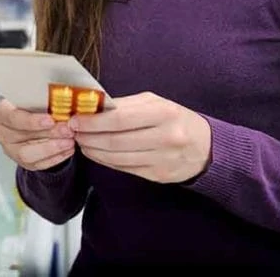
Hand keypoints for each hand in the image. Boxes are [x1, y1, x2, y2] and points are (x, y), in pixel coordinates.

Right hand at [0, 99, 75, 170]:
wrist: (33, 121)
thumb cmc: (32, 106)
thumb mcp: (34, 98)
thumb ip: (42, 101)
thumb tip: (61, 103)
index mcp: (0, 113)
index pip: (12, 117)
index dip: (31, 121)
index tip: (50, 120)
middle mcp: (1, 132)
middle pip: (22, 136)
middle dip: (48, 133)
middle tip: (67, 129)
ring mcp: (10, 149)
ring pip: (28, 155)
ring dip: (52, 148)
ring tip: (69, 141)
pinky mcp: (22, 162)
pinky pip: (39, 164)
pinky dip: (56, 157)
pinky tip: (68, 150)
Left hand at [70, 92, 211, 183]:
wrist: (206, 147)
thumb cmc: (175, 119)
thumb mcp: (155, 103)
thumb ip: (125, 105)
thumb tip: (93, 108)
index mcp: (164, 113)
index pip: (119, 119)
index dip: (93, 122)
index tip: (75, 119)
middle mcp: (165, 138)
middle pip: (115, 141)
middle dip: (88, 137)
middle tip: (73, 132)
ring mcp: (162, 160)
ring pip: (117, 158)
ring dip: (93, 151)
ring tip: (81, 142)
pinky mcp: (157, 176)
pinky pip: (124, 168)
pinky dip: (106, 161)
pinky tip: (97, 153)